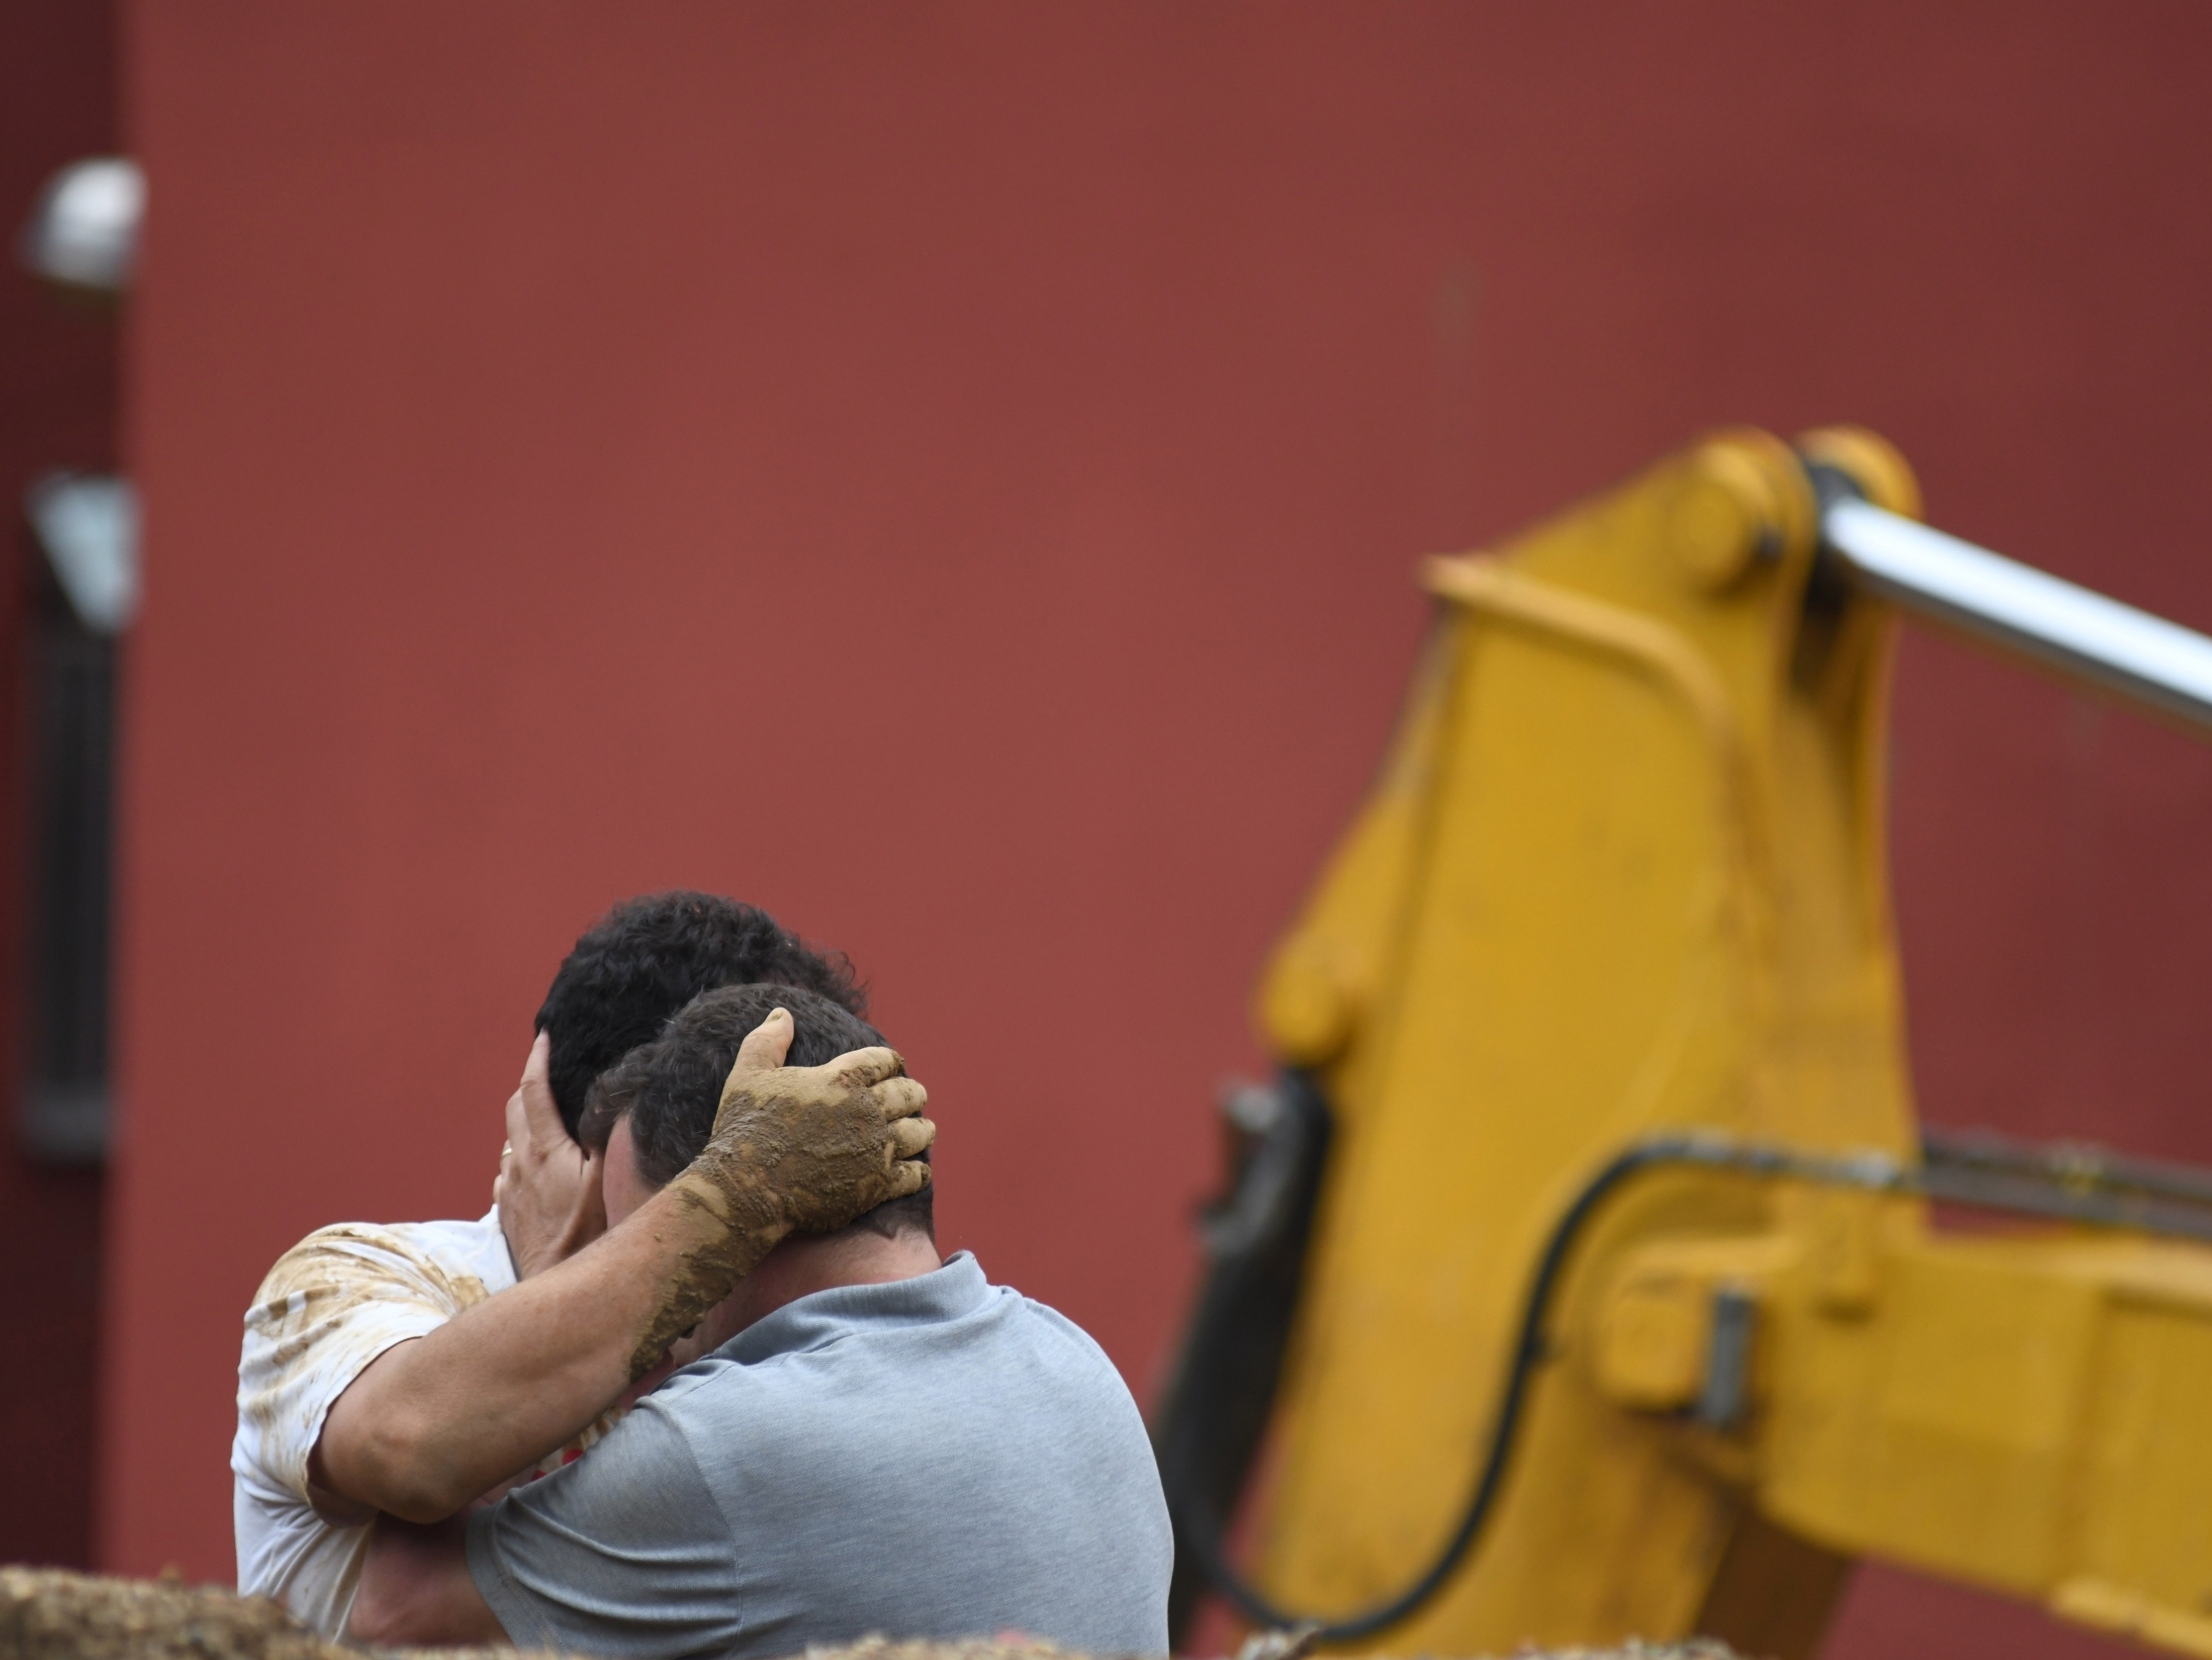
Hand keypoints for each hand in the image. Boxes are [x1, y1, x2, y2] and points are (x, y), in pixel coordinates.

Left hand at [496, 1033, 607, 1278]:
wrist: (557, 1279)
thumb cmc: (590, 1231)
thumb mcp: (606, 1178)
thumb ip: (601, 1137)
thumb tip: (603, 1103)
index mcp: (544, 1148)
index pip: (533, 1089)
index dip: (537, 1059)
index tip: (545, 1037)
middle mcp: (519, 1162)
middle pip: (515, 1107)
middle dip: (529, 1084)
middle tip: (549, 1074)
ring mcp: (508, 1186)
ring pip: (510, 1139)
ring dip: (526, 1123)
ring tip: (551, 1122)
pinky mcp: (505, 1207)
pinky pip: (508, 1170)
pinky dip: (522, 1157)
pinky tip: (540, 1167)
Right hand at [626, 1008, 933, 1375]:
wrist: (746, 1188)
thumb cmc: (745, 1129)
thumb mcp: (748, 1074)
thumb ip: (767, 1041)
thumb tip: (781, 1014)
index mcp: (842, 1079)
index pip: (884, 1061)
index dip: (891, 1062)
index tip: (893, 1066)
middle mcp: (867, 1111)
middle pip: (908, 1094)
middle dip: (913, 1093)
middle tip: (916, 1095)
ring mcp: (875, 1150)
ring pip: (917, 1133)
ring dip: (923, 1129)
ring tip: (925, 1129)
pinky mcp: (876, 1186)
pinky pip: (913, 1175)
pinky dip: (920, 1170)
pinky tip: (919, 1169)